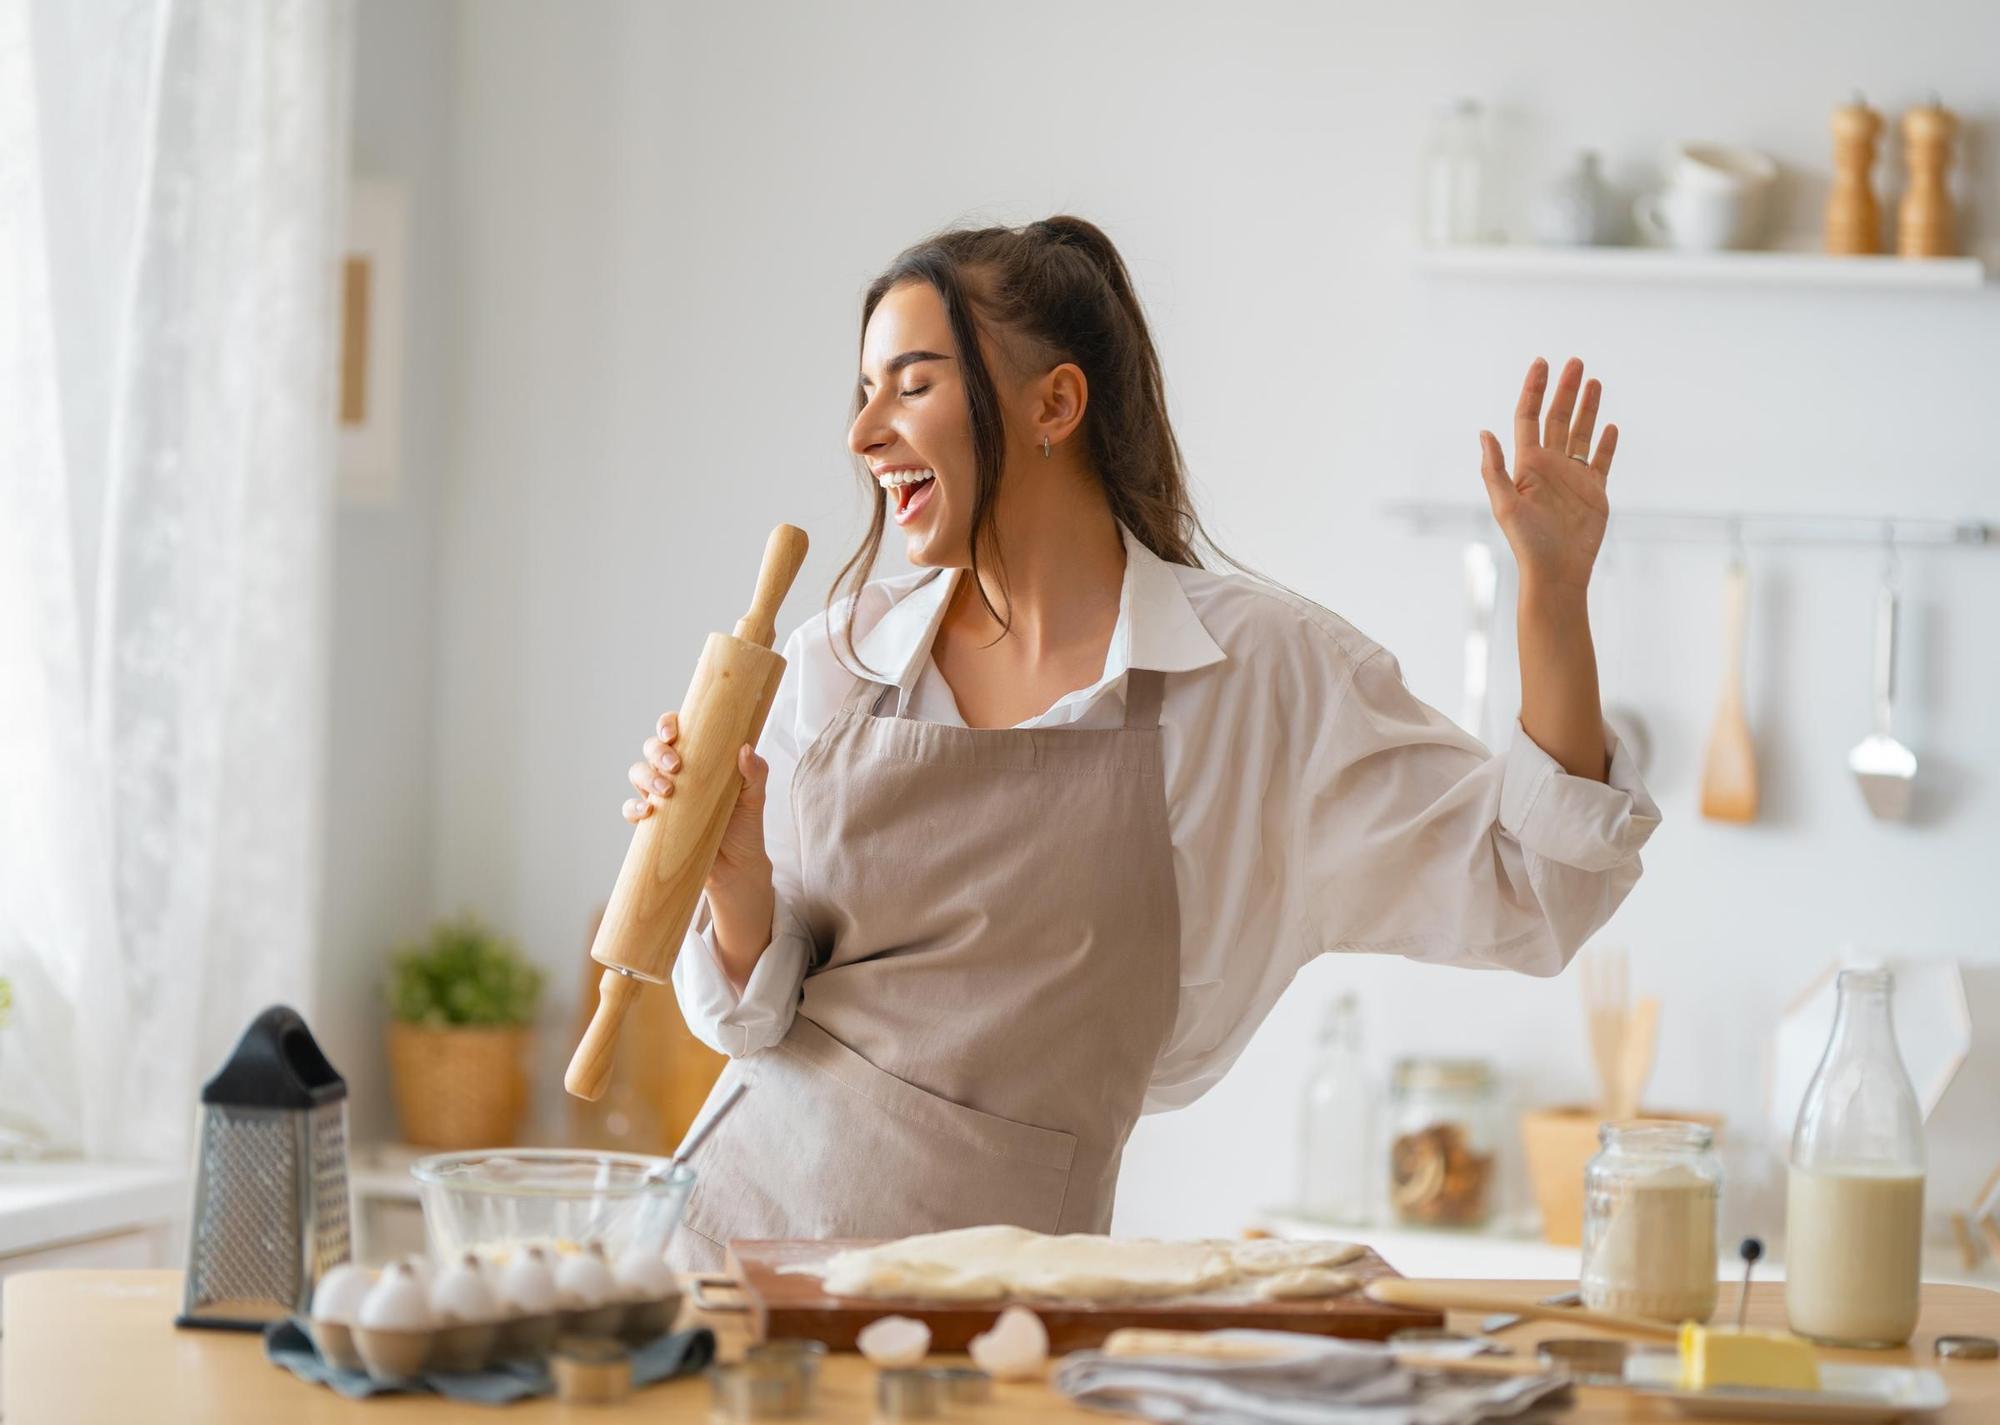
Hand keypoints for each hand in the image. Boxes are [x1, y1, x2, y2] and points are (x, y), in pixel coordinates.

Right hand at [623, 711, 770, 882]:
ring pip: (638, 773)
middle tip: (676, 766)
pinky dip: (633, 808)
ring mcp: (662, 796)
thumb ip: (755, 772)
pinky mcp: (653, 822)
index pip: (676, 730)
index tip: (673, 733)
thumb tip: (745, 749)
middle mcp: (676, 773)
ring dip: (646, 777)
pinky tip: (647, 812)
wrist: (737, 866)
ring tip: (667, 791)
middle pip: (652, 748)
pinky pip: (631, 810)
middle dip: (658, 751)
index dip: (667, 724)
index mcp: (698, 758)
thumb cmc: (745, 825)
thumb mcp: (755, 797)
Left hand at [1478, 356, 1617, 595]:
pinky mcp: (1593, 492)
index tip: (1542, 363)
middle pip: (1557, 418)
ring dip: (1587, 408)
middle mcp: (1549, 466)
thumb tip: (1484, 433)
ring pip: (1580, 433)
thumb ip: (1494, 469)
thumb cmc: (1527, 543)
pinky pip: (1600, 461)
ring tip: (1593, 381)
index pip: (1528, 417)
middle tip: (1576, 362)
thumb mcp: (1505, 505)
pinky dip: (1605, 443)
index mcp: (1527, 464)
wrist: (1557, 571)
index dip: (1534, 390)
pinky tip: (1610, 426)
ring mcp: (1572, 477)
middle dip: (1565, 390)